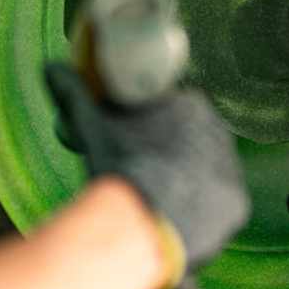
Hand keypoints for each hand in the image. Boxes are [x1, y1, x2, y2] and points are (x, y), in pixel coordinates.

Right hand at [44, 63, 250, 272]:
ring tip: (157, 197)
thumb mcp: (90, 125)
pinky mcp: (238, 206)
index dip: (153, 126)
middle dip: (171, 152)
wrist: (141, 221)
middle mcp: (221, 132)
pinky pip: (218, 206)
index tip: (135, 142)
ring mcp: (232, 170)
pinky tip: (176, 217)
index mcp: (192, 105)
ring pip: (206, 172)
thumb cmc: (117, 166)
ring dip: (187, 181)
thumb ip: (73, 93)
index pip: (175, 109)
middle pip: (193, 141)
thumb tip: (51, 67)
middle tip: (143, 171)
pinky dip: (200, 211)